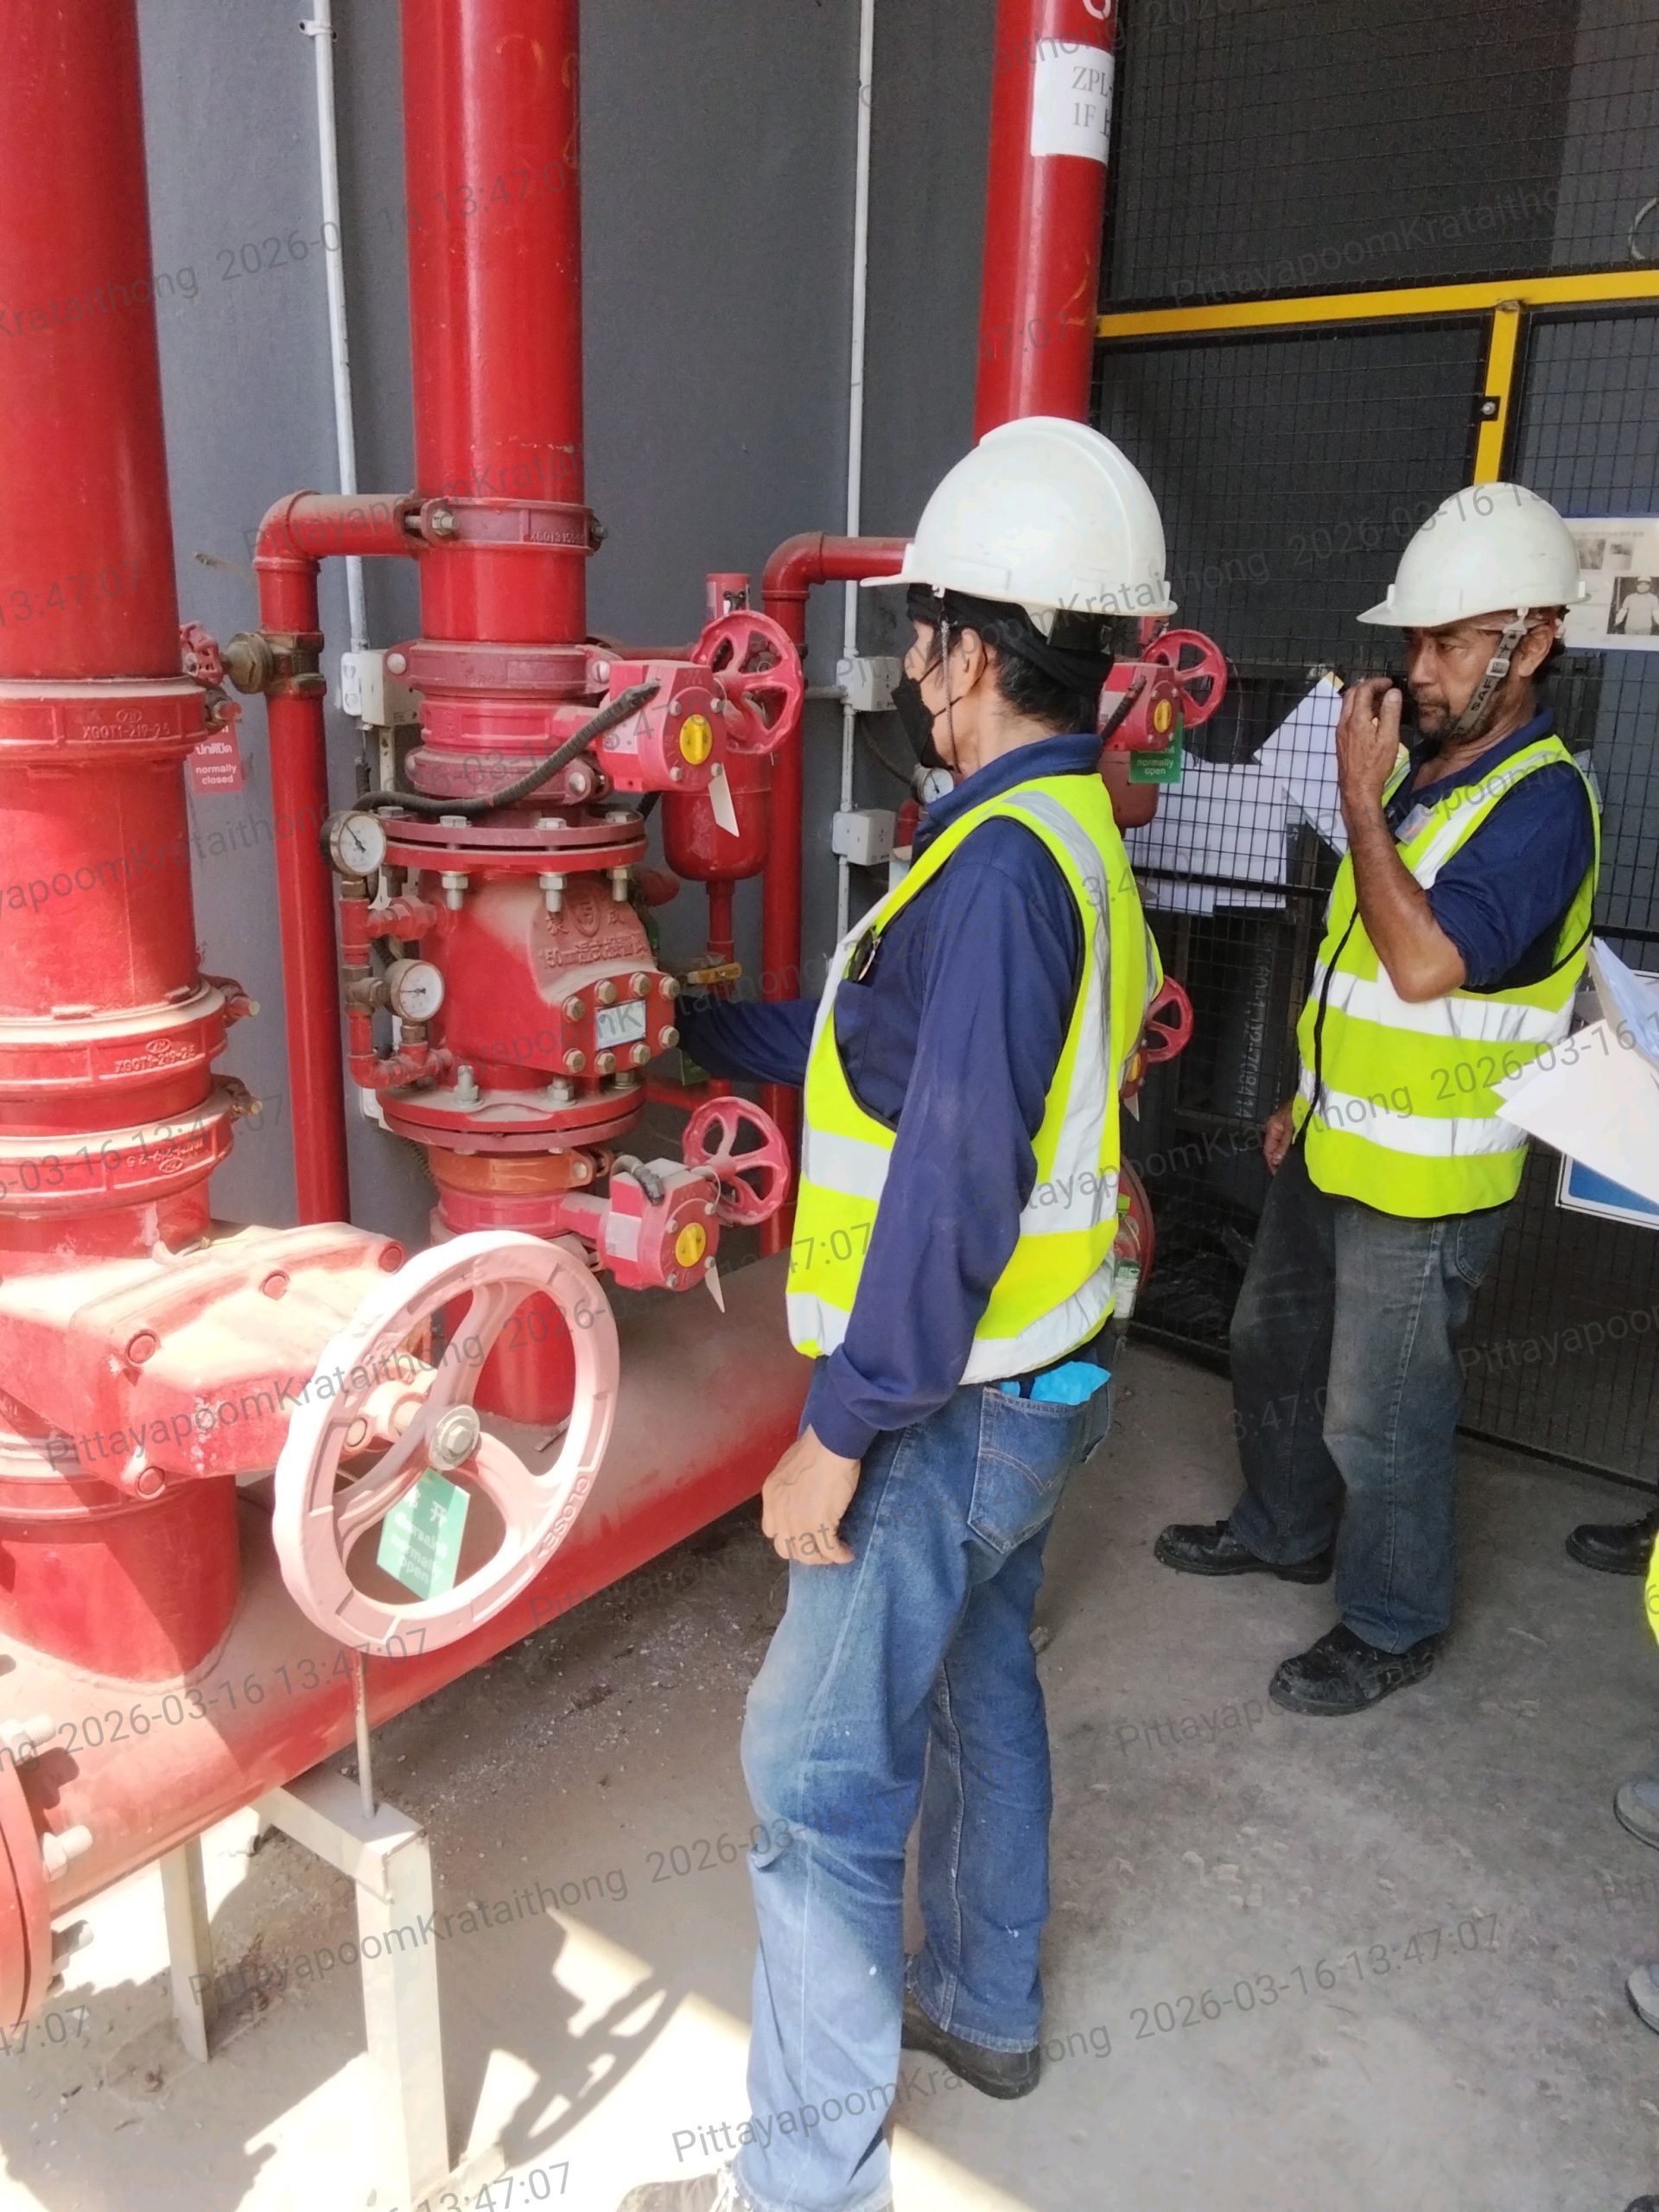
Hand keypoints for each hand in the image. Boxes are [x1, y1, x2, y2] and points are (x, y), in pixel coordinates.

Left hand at [760, 1428, 860, 1565]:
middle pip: (786, 1548)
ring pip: (807, 1554)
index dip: (787, 1536)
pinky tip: (847, 1554)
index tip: (801, 1535)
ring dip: (821, 1558)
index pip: (771, 1530)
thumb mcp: (789, 1468)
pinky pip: (829, 1549)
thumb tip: (801, 1494)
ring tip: (833, 1554)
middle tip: (818, 1549)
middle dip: (803, 1552)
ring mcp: (798, 1521)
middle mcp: (780, 1512)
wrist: (829, 1444)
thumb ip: (790, 1486)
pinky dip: (839, 1555)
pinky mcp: (820, 1524)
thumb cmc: (815, 1448)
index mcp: (771, 1496)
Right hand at [1263, 1097, 1295, 1172]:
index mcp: (1273, 1127)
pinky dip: (1295, 1148)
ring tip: (1295, 1166)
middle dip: (1280, 1160)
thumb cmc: (1300, 1108)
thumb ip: (1284, 1145)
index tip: (1279, 1174)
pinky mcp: (1297, 1126)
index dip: (1272, 1163)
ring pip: (1284, 1145)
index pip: (1268, 1150)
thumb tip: (1276, 1160)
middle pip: (1276, 1148)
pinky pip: (1292, 1141)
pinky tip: (1301, 1155)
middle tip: (1289, 1172)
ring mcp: (1287, 1127)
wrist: (1314, 1095)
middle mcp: (1278, 1127)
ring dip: (1288, 1154)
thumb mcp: (1291, 1127)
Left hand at [1335, 677, 1403, 823]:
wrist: (1357, 789)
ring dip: (1362, 697)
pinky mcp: (1340, 739)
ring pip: (1348, 704)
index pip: (1363, 690)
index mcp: (1357, 719)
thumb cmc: (1375, 766)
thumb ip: (1390, 713)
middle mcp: (1344, 722)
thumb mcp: (1389, 739)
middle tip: (1384, 689)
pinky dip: (1359, 709)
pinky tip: (1371, 717)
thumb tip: (1392, 692)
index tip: (1390, 683)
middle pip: (1352, 693)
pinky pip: (1347, 716)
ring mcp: (1340, 731)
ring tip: (1380, 701)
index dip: (1377, 682)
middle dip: (1368, 686)